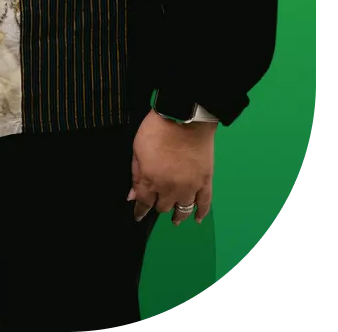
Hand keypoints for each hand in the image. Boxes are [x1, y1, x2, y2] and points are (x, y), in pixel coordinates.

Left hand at [128, 110, 216, 225]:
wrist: (185, 118)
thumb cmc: (156, 129)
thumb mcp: (137, 148)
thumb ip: (135, 173)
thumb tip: (132, 195)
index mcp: (150, 181)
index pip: (143, 203)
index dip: (140, 211)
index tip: (138, 215)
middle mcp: (169, 190)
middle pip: (162, 206)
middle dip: (158, 206)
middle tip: (158, 204)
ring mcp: (189, 187)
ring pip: (183, 209)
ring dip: (177, 215)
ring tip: (176, 219)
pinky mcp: (205, 181)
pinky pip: (205, 203)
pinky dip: (201, 213)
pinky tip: (197, 219)